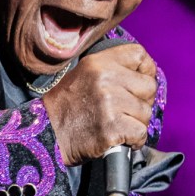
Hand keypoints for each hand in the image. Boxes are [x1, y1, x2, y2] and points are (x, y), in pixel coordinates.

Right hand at [42, 43, 156, 165]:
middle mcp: (105, 79)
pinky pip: (140, 133)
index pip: (139, 55)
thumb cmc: (65, 109)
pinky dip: (134, 141)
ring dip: (136, 123)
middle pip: (149, 87)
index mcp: (98, 63)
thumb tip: (145, 75)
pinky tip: (120, 140)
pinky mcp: (112, 127)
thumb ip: (110, 70)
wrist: (45, 135)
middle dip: (141, 102)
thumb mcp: (82, 75)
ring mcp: (109, 103)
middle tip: (124, 112)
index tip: (138, 85)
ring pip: (146, 112)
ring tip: (116, 127)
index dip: (145, 71)